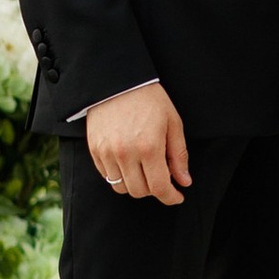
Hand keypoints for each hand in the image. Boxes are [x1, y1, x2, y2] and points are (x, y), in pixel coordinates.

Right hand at [84, 81, 189, 204]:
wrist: (118, 81)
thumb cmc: (150, 100)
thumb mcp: (173, 123)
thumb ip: (178, 156)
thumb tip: (184, 182)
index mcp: (149, 147)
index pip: (159, 187)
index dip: (170, 197)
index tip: (177, 196)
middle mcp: (126, 154)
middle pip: (139, 191)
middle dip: (154, 189)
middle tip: (162, 178)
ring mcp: (107, 153)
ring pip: (121, 187)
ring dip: (135, 184)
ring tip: (144, 170)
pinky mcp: (94, 150)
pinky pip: (107, 176)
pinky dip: (119, 175)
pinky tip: (129, 162)